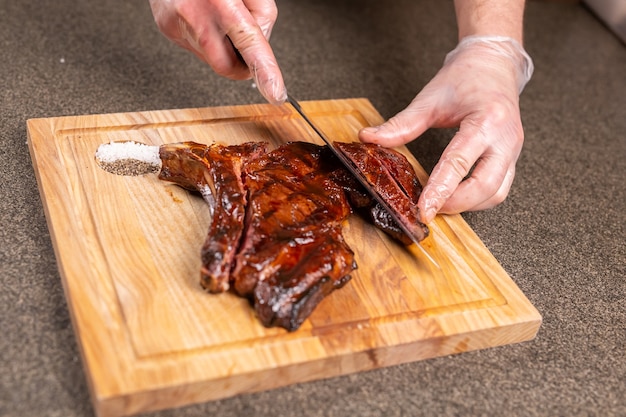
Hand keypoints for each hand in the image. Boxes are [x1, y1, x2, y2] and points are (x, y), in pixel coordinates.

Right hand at [149, 0, 286, 103]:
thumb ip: (262, 13)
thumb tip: (261, 43)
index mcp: (220, 2)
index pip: (250, 47)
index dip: (265, 72)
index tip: (276, 92)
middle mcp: (195, 16)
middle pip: (227, 67)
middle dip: (239, 63)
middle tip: (243, 41)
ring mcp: (175, 25)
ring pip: (211, 57)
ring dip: (221, 43)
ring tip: (217, 11)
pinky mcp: (166, 28)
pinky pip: (195, 45)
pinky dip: (206, 34)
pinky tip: (202, 12)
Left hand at [359, 36, 532, 223]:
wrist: (493, 63)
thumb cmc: (465, 77)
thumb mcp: (429, 99)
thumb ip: (401, 125)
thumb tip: (369, 138)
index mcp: (486, 121)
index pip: (458, 163)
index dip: (439, 191)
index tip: (422, 210)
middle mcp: (506, 139)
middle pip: (486, 187)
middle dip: (455, 204)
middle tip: (427, 210)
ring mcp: (513, 150)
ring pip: (496, 194)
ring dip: (467, 205)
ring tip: (438, 204)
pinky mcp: (512, 158)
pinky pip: (499, 189)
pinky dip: (477, 199)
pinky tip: (455, 198)